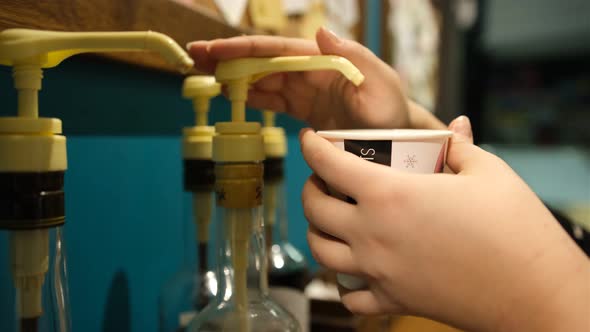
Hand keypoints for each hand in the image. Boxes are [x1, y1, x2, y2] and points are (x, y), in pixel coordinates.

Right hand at [187, 27, 443, 129]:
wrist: (397, 139)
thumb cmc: (392, 112)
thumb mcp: (380, 82)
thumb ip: (353, 57)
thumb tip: (320, 31)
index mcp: (322, 60)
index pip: (275, 50)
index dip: (242, 50)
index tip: (213, 50)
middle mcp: (310, 71)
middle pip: (262, 61)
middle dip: (228, 58)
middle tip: (194, 57)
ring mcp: (306, 89)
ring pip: (262, 79)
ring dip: (233, 75)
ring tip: (203, 74)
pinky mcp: (305, 109)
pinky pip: (273, 99)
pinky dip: (251, 96)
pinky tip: (232, 95)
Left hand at [300, 116, 589, 331]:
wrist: (532, 292)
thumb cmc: (513, 227)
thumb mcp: (488, 172)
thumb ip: (460, 147)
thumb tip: (456, 127)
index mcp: (389, 195)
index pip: (328, 165)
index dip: (311, 146)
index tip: (308, 137)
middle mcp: (372, 234)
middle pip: (314, 210)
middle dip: (309, 188)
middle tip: (322, 178)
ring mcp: (378, 271)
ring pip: (321, 253)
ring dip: (316, 231)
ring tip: (329, 220)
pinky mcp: (393, 301)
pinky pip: (350, 297)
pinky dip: (343, 283)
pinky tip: (354, 270)